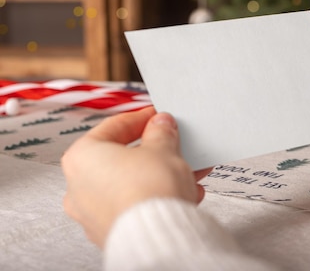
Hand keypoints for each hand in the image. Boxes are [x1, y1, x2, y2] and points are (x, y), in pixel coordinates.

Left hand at [61, 107, 210, 247]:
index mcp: (81, 157)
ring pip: (130, 183)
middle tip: (172, 142)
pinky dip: (156, 196)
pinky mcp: (111, 231)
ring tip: (187, 169)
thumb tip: (160, 125)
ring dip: (159, 174)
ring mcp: (92, 213)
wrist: (157, 234)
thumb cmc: (148, 191)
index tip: (157, 117)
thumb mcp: (162, 147)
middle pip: (121, 158)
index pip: (113, 127)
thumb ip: (160, 132)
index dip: (141, 118)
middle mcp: (79, 187)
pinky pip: (135, 205)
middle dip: (153, 150)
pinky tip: (183, 192)